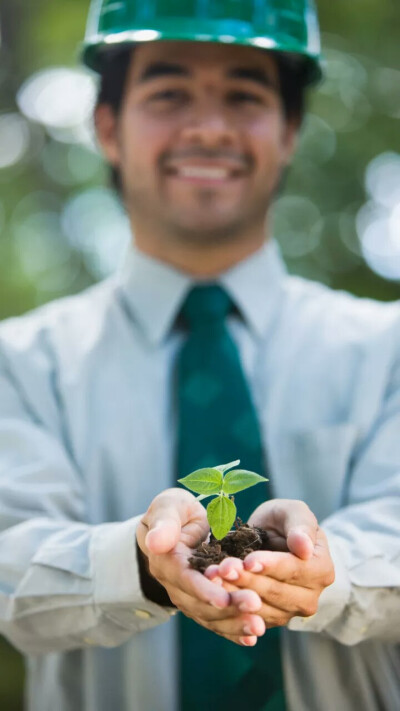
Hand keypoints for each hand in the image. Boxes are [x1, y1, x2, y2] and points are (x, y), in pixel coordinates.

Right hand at [136, 488, 265, 645]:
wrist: (177, 525)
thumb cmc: (174, 510)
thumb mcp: (168, 507)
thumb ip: (163, 523)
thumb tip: (155, 542)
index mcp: (166, 561)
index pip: (185, 580)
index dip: (204, 590)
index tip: (224, 599)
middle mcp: (175, 584)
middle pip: (200, 603)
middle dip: (227, 609)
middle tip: (255, 607)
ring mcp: (188, 596)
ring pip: (210, 616)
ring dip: (234, 623)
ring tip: (258, 626)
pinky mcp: (202, 602)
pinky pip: (216, 620)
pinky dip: (232, 631)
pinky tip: (251, 638)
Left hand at [205, 499, 334, 628]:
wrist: (273, 539)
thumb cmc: (285, 521)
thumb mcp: (293, 512)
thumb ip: (301, 525)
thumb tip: (304, 547)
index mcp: (322, 570)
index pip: (296, 570)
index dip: (271, 566)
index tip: (248, 560)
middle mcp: (310, 597)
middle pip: (276, 592)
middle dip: (247, 580)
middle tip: (223, 568)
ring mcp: (290, 612)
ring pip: (260, 608)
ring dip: (235, 593)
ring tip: (214, 577)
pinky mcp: (269, 620)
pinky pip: (249, 618)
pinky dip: (230, 605)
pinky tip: (214, 590)